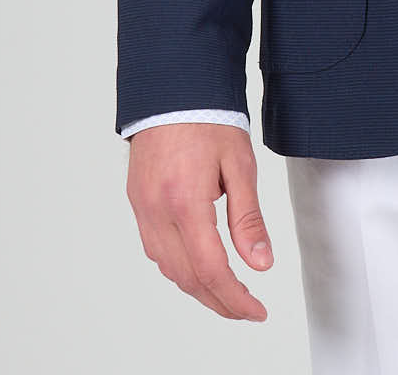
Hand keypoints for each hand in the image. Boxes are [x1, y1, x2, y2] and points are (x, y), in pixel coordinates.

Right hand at [125, 122, 272, 320]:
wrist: (172, 86)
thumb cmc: (208, 117)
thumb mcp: (239, 165)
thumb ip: (248, 218)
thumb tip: (260, 263)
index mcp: (185, 202)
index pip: (211, 270)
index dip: (235, 299)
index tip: (256, 311)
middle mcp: (157, 211)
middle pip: (187, 278)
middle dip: (219, 301)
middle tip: (246, 308)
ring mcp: (142, 208)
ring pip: (168, 268)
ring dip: (197, 287)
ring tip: (226, 292)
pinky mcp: (137, 201)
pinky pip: (155, 249)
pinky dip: (178, 266)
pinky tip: (197, 265)